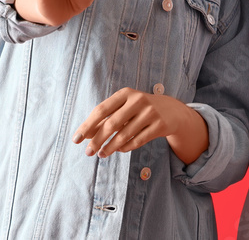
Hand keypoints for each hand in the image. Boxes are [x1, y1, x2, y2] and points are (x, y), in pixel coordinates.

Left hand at [72, 88, 208, 163]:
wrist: (172, 111)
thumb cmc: (140, 109)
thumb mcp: (124, 108)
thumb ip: (106, 119)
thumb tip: (85, 135)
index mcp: (126, 93)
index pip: (101, 110)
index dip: (87, 126)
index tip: (76, 140)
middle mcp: (138, 100)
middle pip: (111, 124)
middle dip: (97, 140)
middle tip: (88, 152)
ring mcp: (150, 113)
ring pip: (124, 135)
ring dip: (110, 148)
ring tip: (101, 155)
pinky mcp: (159, 125)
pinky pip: (137, 141)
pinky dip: (125, 148)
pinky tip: (119, 150)